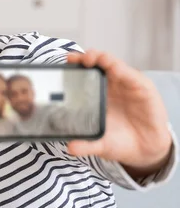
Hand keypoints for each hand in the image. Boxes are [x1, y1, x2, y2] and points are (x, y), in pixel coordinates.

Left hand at [66, 50, 172, 177]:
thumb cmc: (119, 141)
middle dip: (83, 58)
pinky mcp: (142, 88)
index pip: (82, 75)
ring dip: (101, 58)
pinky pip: (131, 75)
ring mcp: (125, 84)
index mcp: (95, 95)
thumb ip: (86, 145)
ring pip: (112, 64)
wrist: (145, 150)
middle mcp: (109, 85)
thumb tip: (70, 148)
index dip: (72, 67)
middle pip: (94, 64)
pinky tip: (113, 68)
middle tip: (73, 58)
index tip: (63, 63)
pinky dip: (122, 70)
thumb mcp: (100, 144)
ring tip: (91, 59)